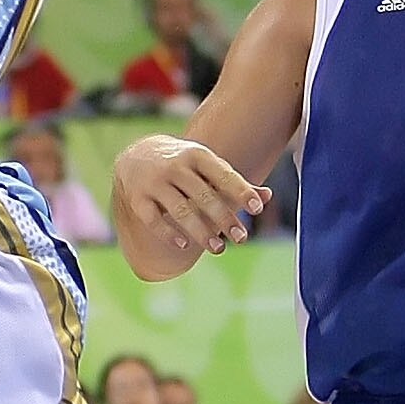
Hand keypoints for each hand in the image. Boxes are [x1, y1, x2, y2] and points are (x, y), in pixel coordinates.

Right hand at [114, 137, 268, 262]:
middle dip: (224, 218)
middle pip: (204, 196)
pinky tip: (185, 245)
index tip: (257, 208)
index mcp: (197, 155)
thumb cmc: (183, 165)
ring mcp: (154, 182)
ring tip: (219, 248)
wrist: (136, 156)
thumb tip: (268, 196)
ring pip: (180, 210)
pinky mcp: (137, 199)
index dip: (241, 191)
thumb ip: (234, 182)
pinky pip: (153, 219)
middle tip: (242, 238)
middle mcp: (175, 166)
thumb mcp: (207, 165)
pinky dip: (169, 233)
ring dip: (201, 231)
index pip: (222, 174)